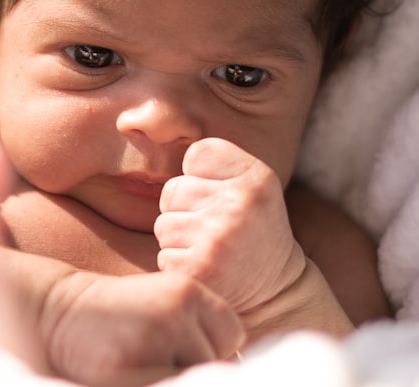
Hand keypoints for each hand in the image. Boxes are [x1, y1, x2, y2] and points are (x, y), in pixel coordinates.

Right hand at [42, 270, 242, 386]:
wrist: (56, 309)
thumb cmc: (116, 316)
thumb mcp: (163, 306)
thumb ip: (198, 329)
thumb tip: (233, 370)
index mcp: (187, 290)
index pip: (232, 336)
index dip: (211, 350)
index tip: (179, 347)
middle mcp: (175, 310)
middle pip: (214, 362)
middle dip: (187, 366)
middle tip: (148, 352)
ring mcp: (152, 340)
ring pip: (190, 377)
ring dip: (168, 376)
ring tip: (136, 361)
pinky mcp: (126, 369)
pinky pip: (165, 386)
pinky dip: (152, 382)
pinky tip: (126, 371)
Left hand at [154, 138, 306, 318]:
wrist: (276, 291)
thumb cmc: (253, 229)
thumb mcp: (252, 185)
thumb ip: (215, 162)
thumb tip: (142, 127)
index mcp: (255, 176)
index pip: (196, 154)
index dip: (201, 176)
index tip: (222, 196)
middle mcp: (238, 203)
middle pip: (173, 190)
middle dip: (185, 210)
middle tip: (216, 229)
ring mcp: (217, 237)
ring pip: (164, 224)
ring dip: (179, 240)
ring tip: (211, 249)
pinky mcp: (199, 269)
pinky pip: (164, 255)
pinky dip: (178, 265)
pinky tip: (206, 269)